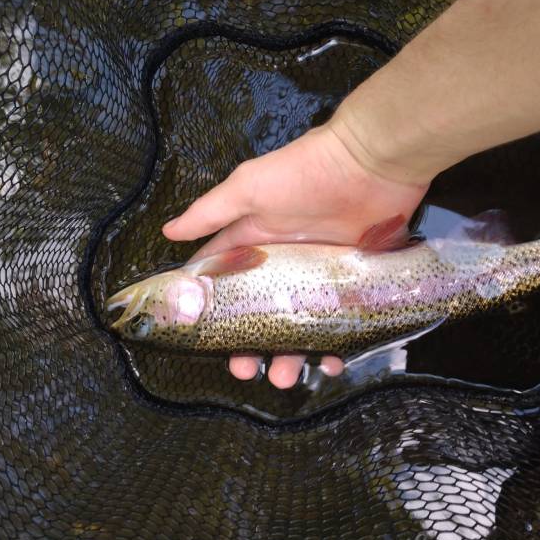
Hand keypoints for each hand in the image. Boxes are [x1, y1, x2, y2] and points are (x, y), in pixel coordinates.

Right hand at [163, 120, 428, 388]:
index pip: (226, 279)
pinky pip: (340, 322)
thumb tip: (167, 231)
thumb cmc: (304, 174)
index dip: (214, 309)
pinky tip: (328, 364)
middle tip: (243, 370)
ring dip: (289, 354)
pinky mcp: (352, 283)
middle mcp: (285, 262)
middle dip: (250, 344)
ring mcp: (319, 276)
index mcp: (256, 241)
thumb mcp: (249, 188)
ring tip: (283, 377)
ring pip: (299, 324)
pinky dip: (335, 346)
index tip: (204, 341)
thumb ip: (211, 212)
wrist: (371, 162)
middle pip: (262, 312)